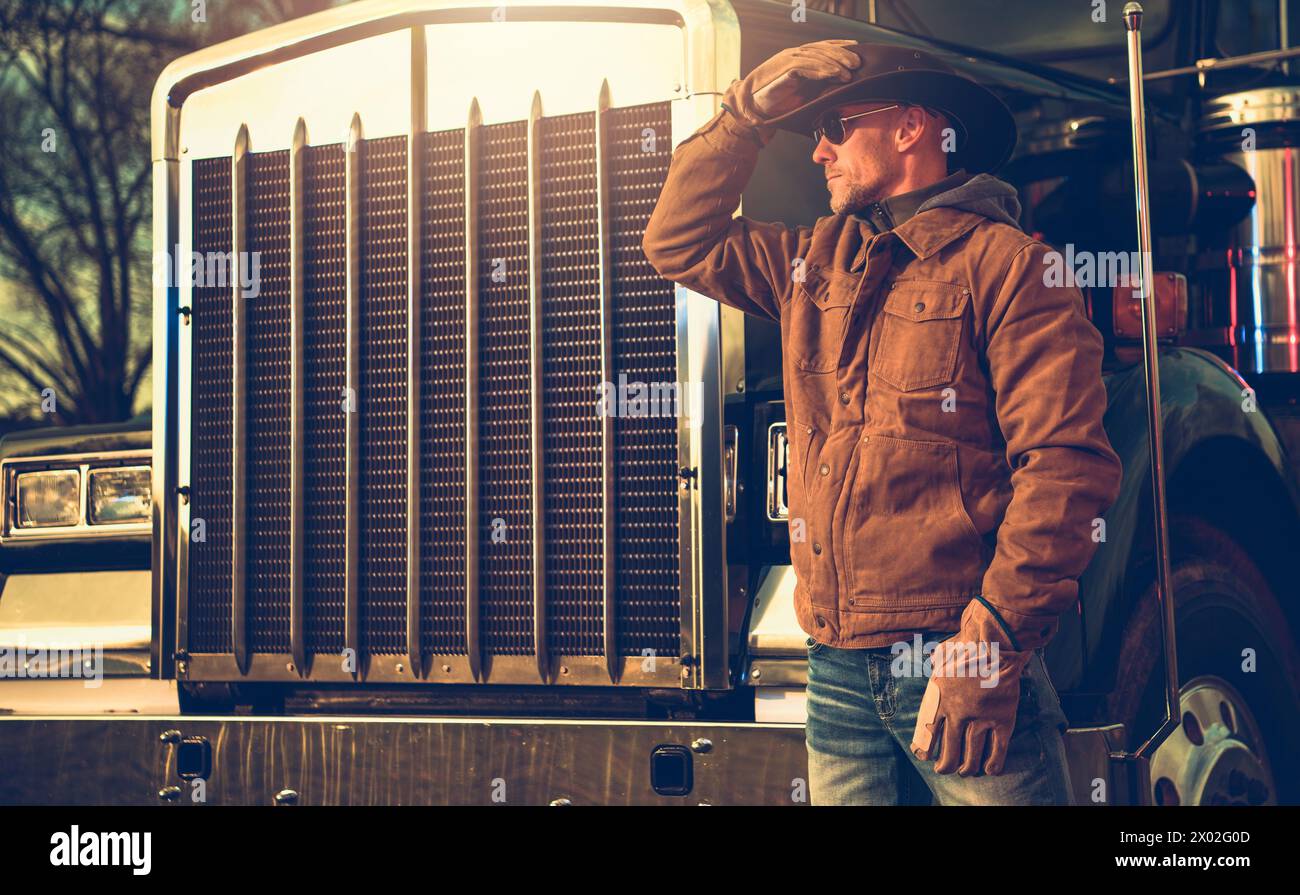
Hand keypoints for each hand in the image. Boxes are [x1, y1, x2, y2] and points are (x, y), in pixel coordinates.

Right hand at [725, 40, 860, 126]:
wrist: (756, 107)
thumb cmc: (779, 102)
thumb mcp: (805, 92)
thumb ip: (820, 84)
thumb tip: (841, 82)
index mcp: (800, 57)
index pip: (824, 47)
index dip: (840, 46)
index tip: (857, 50)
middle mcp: (795, 54)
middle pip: (823, 49)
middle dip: (842, 55)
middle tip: (857, 63)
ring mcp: (788, 59)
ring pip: (816, 56)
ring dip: (834, 63)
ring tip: (848, 72)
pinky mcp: (784, 68)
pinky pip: (805, 65)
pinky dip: (821, 70)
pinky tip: (833, 74)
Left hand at [909, 600, 1033, 775]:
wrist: (993, 643)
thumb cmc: (965, 644)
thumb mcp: (942, 655)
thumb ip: (936, 664)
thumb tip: (932, 659)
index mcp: (939, 699)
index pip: (927, 731)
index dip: (924, 747)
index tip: (922, 756)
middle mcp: (957, 713)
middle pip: (949, 750)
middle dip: (945, 764)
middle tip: (943, 769)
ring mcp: (980, 718)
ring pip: (972, 753)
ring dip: (967, 767)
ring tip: (965, 772)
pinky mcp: (1002, 719)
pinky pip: (998, 748)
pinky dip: (994, 762)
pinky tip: (990, 770)